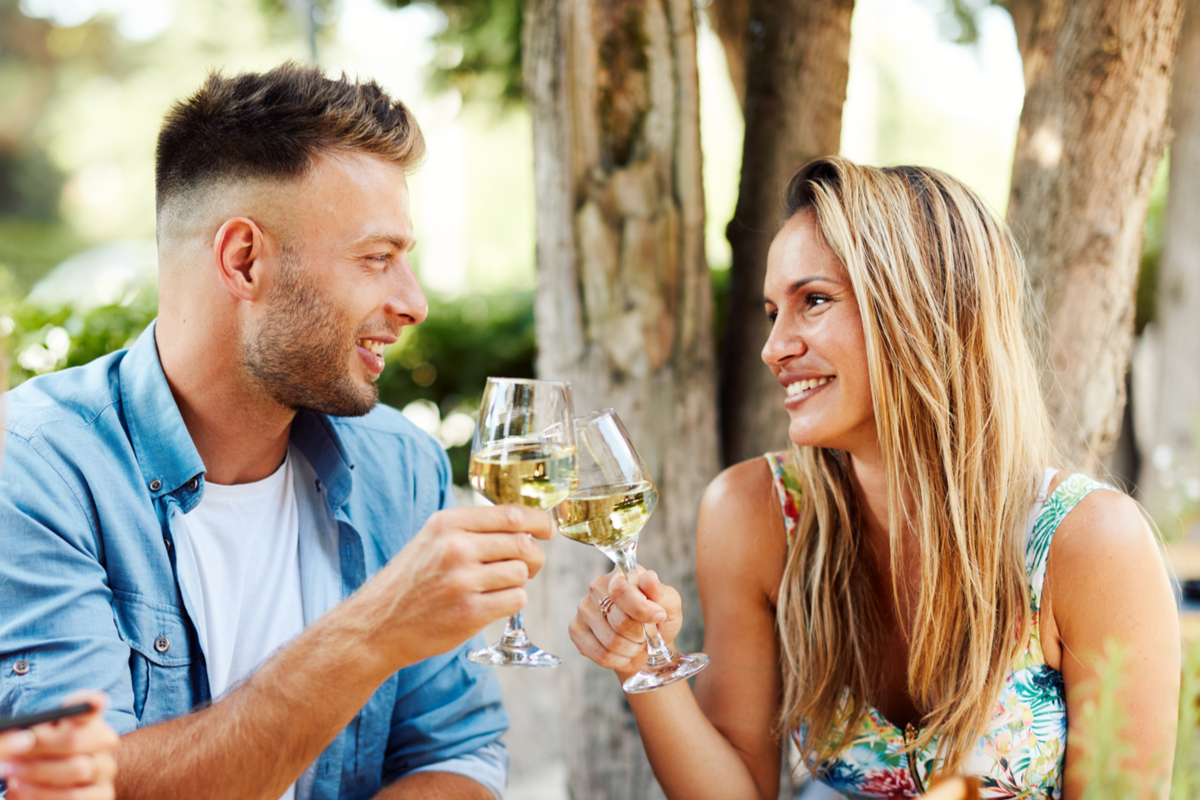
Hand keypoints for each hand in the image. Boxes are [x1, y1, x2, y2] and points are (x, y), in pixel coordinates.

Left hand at [0, 691, 118, 799]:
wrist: (47, 783)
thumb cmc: (37, 755)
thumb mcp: (33, 739)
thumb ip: (30, 732)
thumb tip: (22, 738)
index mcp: (88, 719)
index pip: (91, 706)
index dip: (90, 702)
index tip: (91, 702)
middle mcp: (105, 740)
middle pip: (73, 740)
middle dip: (37, 750)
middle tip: (8, 758)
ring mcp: (106, 767)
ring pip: (77, 770)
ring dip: (38, 775)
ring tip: (14, 778)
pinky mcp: (104, 793)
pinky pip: (76, 796)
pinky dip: (47, 796)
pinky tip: (27, 792)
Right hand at [357, 504, 554, 664]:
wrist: (378, 624)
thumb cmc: (412, 580)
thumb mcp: (433, 539)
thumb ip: (472, 528)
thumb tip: (524, 524)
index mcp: (448, 524)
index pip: (510, 514)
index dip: (538, 521)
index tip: (548, 529)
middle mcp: (455, 548)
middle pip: (523, 544)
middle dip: (535, 556)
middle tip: (529, 566)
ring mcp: (462, 581)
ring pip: (522, 573)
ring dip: (519, 581)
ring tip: (498, 586)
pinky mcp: (470, 612)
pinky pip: (516, 599)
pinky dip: (511, 601)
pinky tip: (491, 603)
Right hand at [569, 568, 683, 675]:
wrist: (646, 643)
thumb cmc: (657, 620)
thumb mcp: (669, 604)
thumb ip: (661, 592)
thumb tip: (649, 579)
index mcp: (620, 575)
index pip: (621, 591)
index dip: (642, 609)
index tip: (659, 617)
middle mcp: (597, 587)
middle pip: (619, 621)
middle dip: (640, 635)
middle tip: (645, 635)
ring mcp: (584, 609)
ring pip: (611, 641)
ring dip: (631, 649)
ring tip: (636, 644)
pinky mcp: (576, 630)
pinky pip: (600, 654)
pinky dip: (618, 660)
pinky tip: (623, 653)